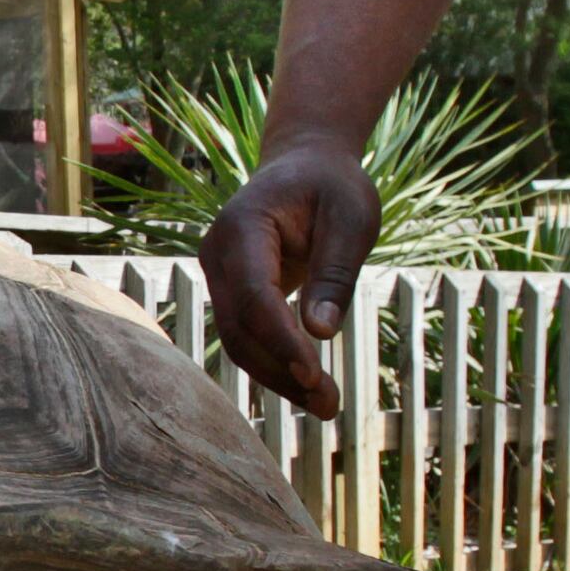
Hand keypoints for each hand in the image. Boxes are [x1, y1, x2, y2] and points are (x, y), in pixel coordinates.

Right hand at [201, 136, 380, 416]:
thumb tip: (321, 332)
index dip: (281, 339)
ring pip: (237, 341)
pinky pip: (245, 336)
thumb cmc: (333, 187)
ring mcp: (218, 276)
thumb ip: (334, 272)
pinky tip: (309, 386)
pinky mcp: (230, 294)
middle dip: (281, 371)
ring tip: (326, 405)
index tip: (315, 375)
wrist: (304, 166)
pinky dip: (275, 363)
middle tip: (330, 405)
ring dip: (278, 377)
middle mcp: (217, 253)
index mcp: (243, 226)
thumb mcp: (352, 219)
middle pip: (239, 328)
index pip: (254, 295)